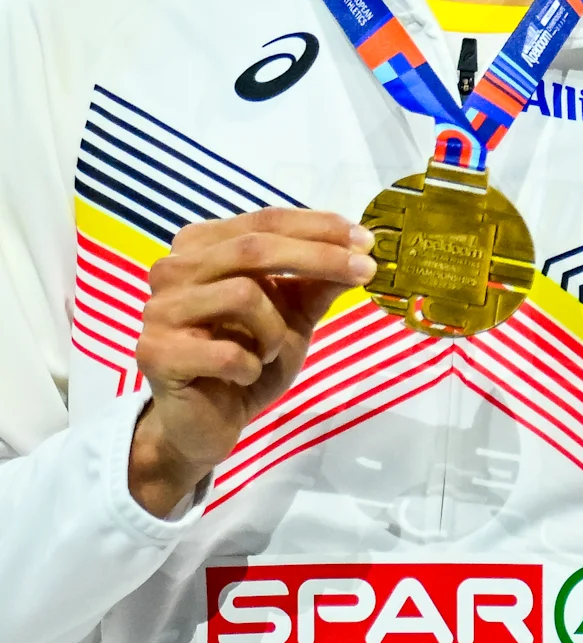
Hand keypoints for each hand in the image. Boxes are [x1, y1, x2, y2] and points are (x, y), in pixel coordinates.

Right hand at [127, 208, 370, 515]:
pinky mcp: (155, 353)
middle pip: (254, 248)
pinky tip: (243, 377)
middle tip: (364, 272)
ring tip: (268, 353)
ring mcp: (159, 311)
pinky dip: (252, 367)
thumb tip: (361, 251)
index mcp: (201, 248)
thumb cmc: (248, 360)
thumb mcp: (292, 317)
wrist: (208, 422)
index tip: (367, 240)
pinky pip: (228, 352)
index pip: (264, 221)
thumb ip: (317, 283)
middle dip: (319, 257)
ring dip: (275, 332)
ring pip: (243, 295)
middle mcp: (172, 270)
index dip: (318, 227)